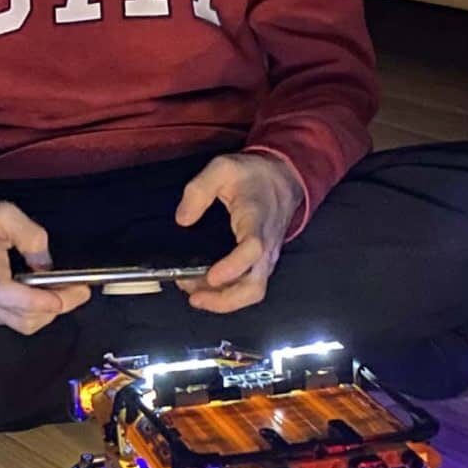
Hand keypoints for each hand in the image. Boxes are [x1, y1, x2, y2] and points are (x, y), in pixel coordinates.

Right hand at [0, 185, 89, 334]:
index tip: (65, 293)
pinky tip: (43, 296)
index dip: (38, 300)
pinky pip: (16, 323)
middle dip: (58, 306)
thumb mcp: (5, 213)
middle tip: (80, 288)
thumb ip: (32, 237)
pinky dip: (36, 314)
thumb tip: (47, 267)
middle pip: (24, 317)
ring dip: (50, 311)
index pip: (7, 293)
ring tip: (65, 291)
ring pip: (24, 324)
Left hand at [177, 152, 301, 315]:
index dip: (233, 267)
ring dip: (223, 300)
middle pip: (255, 286)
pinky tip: (205, 288)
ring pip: (253, 292)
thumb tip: (183, 220)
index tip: (210, 275)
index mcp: (257, 220)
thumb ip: (199, 190)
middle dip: (225, 299)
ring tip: (194, 294)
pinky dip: (228, 294)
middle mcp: (266, 244)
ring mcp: (266, 256)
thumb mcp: (222, 167)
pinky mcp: (263, 262)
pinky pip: (250, 286)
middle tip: (194, 297)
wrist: (284, 178)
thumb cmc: (253, 174)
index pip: (253, 249)